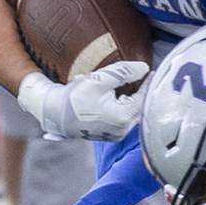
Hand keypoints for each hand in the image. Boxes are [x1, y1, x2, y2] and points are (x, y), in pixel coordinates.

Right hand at [17, 60, 150, 140]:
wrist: (55, 114)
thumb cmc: (75, 97)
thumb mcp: (99, 79)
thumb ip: (123, 72)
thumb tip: (143, 68)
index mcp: (123, 117)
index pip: (142, 96)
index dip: (146, 82)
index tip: (150, 72)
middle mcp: (123, 130)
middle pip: (137, 105)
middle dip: (133, 91)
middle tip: (125, 79)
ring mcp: (117, 135)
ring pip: (130, 112)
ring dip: (125, 100)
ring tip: (107, 90)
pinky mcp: (110, 136)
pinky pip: (121, 119)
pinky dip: (118, 108)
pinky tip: (104, 100)